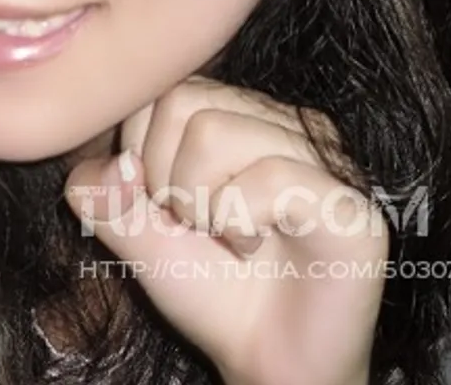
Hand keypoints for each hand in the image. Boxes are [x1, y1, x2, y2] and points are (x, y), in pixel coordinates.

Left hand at [65, 77, 385, 384]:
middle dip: (165, 178)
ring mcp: (318, 154)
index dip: (140, 155)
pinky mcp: (347, 200)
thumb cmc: (209, 287)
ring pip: (215, 133)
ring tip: (226, 235)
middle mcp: (278, 120)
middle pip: (180, 103)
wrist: (266, 359)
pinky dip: (238, 222)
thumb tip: (114, 165)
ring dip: (200, 203)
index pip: (159, 92)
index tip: (164, 206)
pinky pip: (269, 178)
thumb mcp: (135, 237)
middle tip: (196, 223)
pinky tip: (252, 247)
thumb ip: (104, 196)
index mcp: (234, 114)